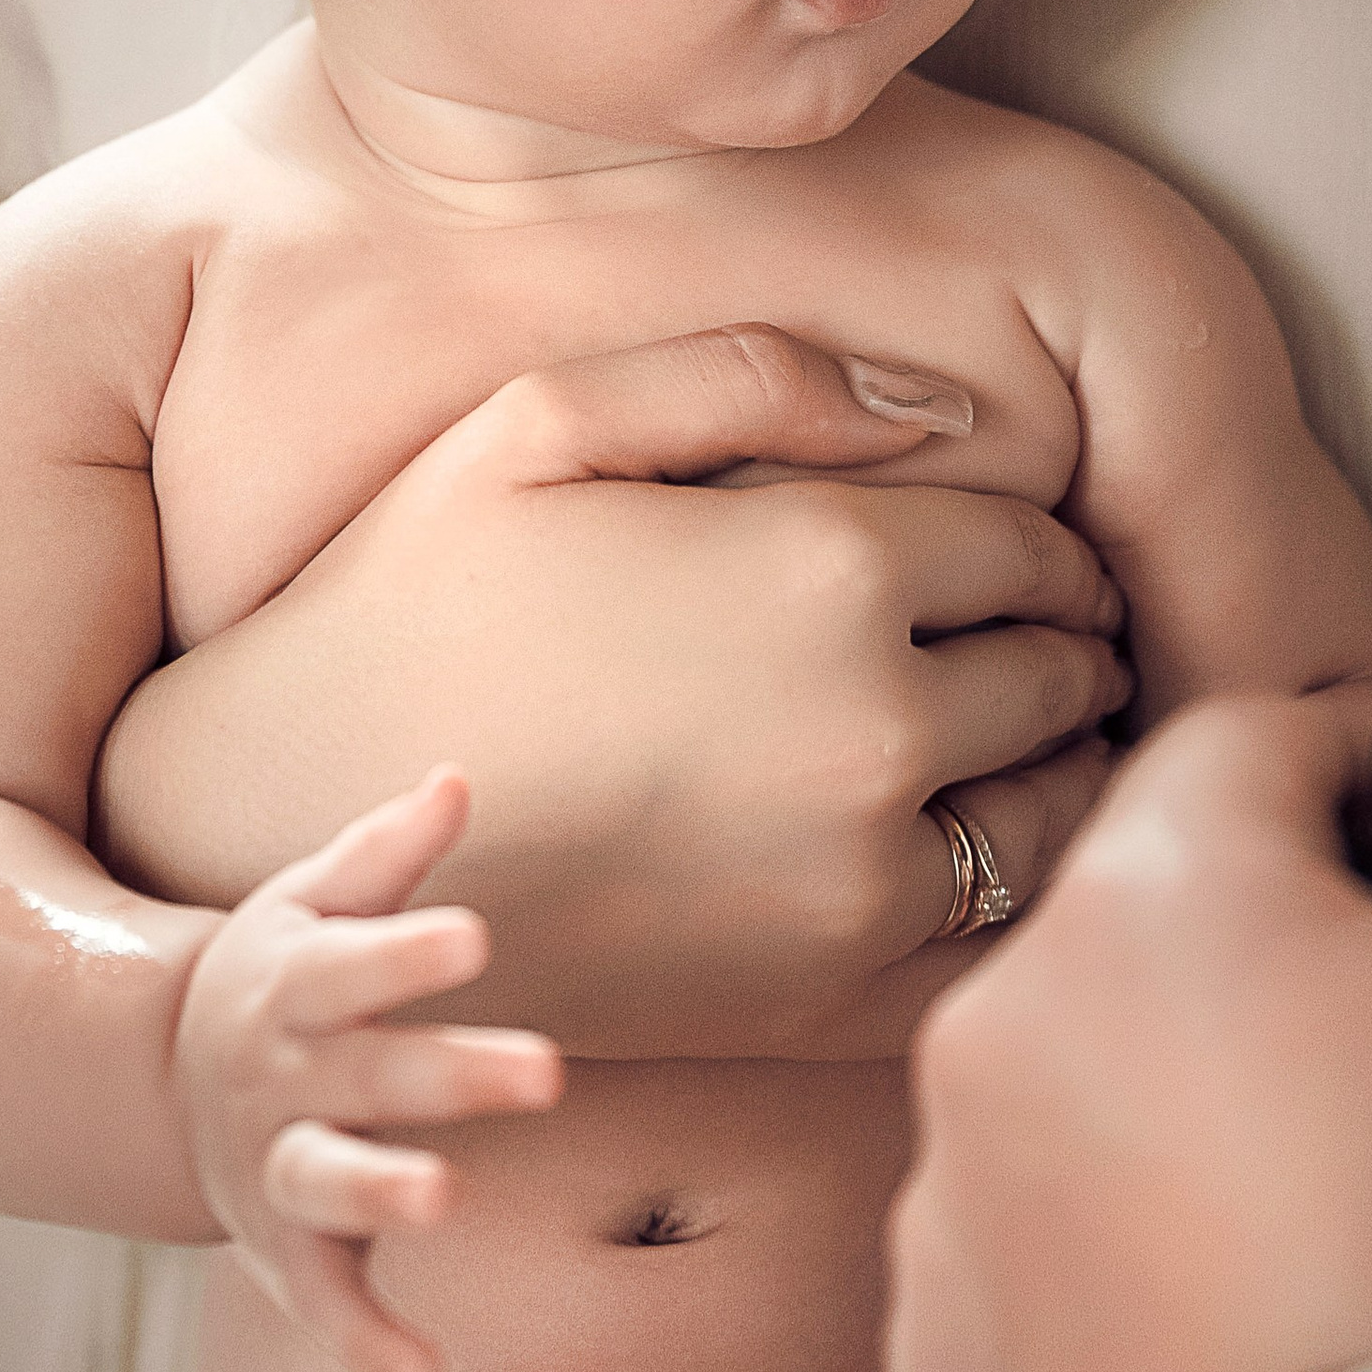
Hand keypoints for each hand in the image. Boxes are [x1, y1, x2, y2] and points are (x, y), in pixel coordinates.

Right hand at [101, 328, 1129, 1054]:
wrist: (300, 819)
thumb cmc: (413, 590)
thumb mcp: (546, 417)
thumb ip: (751, 375)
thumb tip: (931, 406)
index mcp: (830, 565)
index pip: (1038, 552)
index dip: (1051, 549)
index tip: (1036, 562)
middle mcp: (874, 723)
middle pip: (1065, 677)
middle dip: (1072, 650)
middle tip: (1054, 646)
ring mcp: (857, 876)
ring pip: (1060, 816)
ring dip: (1066, 772)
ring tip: (1029, 750)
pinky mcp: (823, 995)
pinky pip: (992, 942)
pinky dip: (1012, 898)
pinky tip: (964, 860)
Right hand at [171, 766, 561, 1371]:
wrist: (163, 1079)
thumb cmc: (281, 971)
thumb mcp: (311, 896)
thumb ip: (387, 849)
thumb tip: (459, 776)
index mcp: (296, 984)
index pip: (355, 965)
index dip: (410, 954)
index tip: (478, 937)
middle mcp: (283, 1079)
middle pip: (371, 1075)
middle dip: (453, 1076)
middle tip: (550, 1073)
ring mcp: (279, 1165)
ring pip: (327, 1184)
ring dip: (382, 1193)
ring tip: (444, 1198)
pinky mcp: (285, 1246)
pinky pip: (323, 1300)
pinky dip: (367, 1337)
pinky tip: (429, 1370)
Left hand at [887, 690, 1371, 1371]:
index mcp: (1165, 894)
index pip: (1251, 737)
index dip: (1366, 768)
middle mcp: (1008, 1019)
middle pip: (1158, 908)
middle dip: (1287, 950)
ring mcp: (948, 1199)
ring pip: (1090, 1078)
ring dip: (1197, 1106)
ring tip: (1351, 1227)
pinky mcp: (933, 1365)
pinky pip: (1039, 1242)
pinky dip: (1129, 1258)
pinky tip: (1256, 1335)